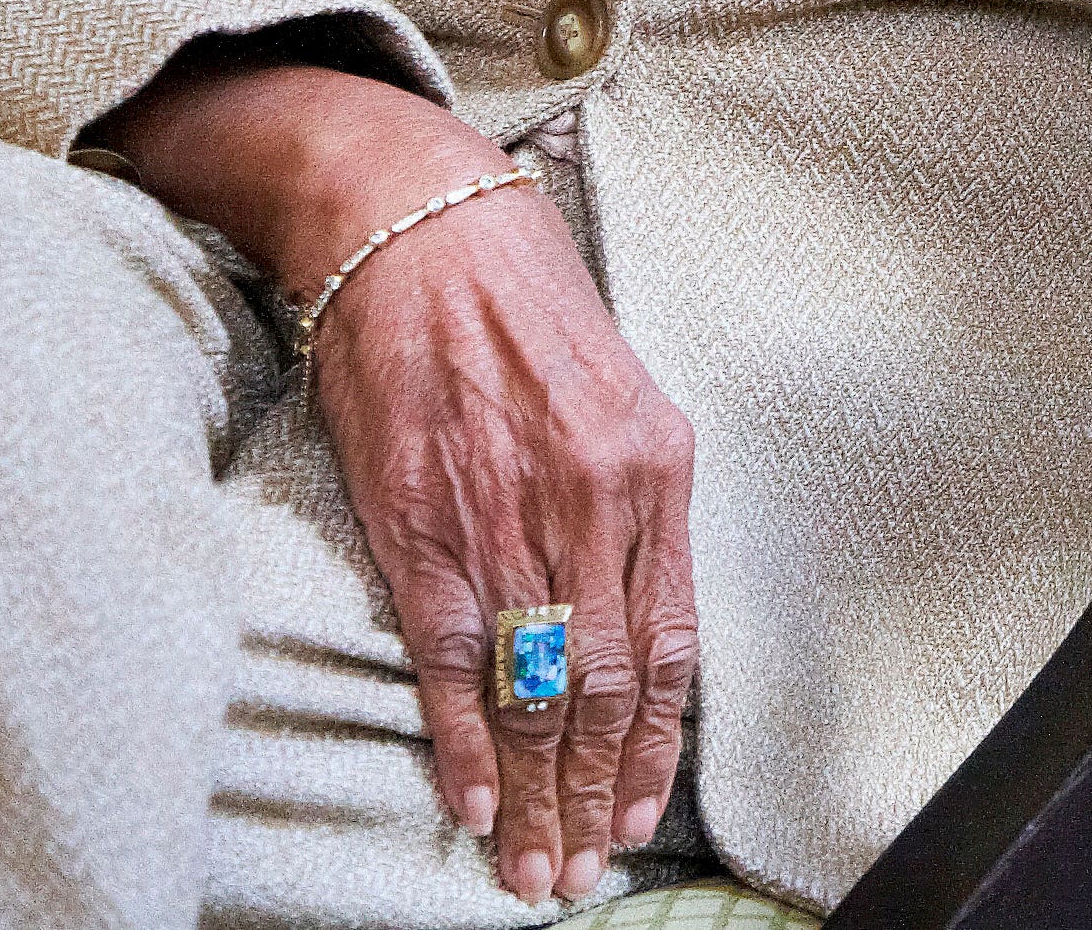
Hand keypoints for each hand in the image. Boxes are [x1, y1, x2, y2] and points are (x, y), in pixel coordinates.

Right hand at [308, 177, 700, 907]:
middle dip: (595, 795)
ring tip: (532, 872)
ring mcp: (508, 517)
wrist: (420, 226)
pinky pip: (455, 656)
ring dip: (535, 793)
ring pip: (536, 688)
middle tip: (580, 873)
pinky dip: (464, 740)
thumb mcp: (615, 390)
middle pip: (607, 688)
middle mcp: (595, 501)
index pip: (670, 647)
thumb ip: (629, 497)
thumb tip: (632, 603)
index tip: (639, 815)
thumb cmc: (519, 302)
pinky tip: (472, 802)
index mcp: (657, 468)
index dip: (654, 748)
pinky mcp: (423, 521)